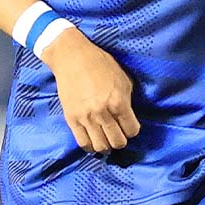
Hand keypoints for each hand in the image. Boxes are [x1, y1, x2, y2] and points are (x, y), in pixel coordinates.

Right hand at [40, 27, 140, 153]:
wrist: (72, 57)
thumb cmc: (100, 64)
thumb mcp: (122, 78)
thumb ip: (127, 99)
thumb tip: (128, 116)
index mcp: (118, 101)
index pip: (132, 130)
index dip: (132, 129)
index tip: (129, 125)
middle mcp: (103, 113)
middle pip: (118, 142)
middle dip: (120, 139)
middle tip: (118, 132)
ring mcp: (86, 118)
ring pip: (101, 147)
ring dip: (106, 145)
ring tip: (105, 137)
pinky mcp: (71, 119)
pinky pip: (83, 143)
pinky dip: (90, 146)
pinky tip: (93, 139)